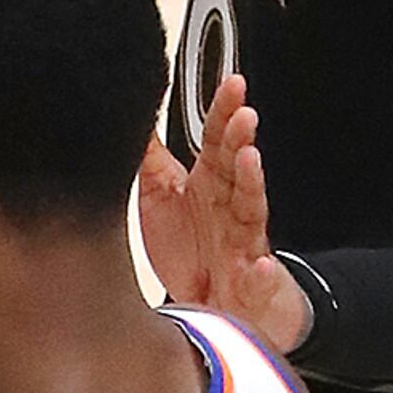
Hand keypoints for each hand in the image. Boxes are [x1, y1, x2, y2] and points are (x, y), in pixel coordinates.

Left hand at [139, 73, 311, 350]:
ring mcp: (242, 246)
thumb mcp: (161, 199)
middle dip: (240, 141)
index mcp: (209, 185)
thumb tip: (129, 118)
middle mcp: (229, 209)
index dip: (225, 112)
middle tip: (243, 113)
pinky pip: (258, 281)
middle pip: (236, 169)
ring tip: (251, 160)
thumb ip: (150, 161)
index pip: (218, 141)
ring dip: (253, 185)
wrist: (214, 310)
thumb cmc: (190, 250)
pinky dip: (262, 274)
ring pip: (252, 212)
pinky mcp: (248, 287)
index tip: (233, 82)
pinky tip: (261, 265)